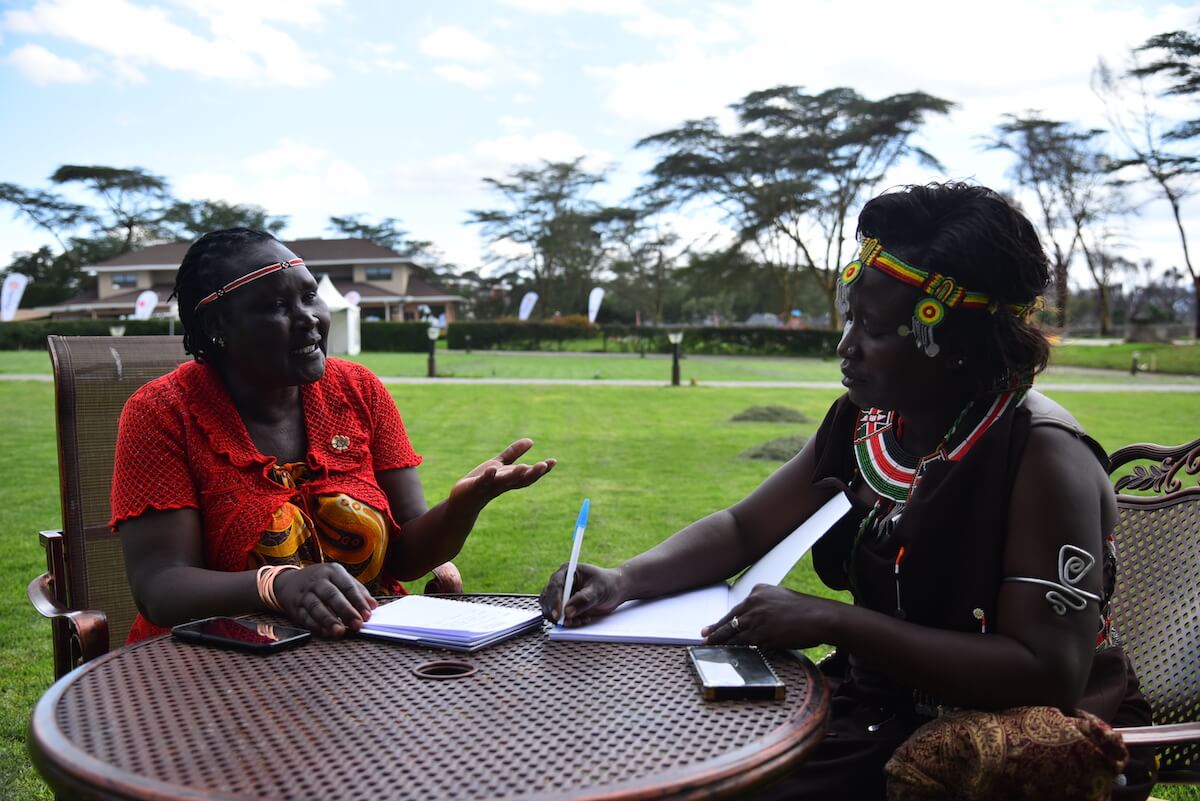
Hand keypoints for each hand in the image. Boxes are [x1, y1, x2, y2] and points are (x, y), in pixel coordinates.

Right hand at [273, 563, 377, 637]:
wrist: (289, 582)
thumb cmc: (322, 581)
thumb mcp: (340, 578)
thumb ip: (358, 591)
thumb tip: (373, 606)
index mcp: (332, 572)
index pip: (347, 586)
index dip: (358, 601)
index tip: (368, 615)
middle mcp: (317, 581)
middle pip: (332, 596)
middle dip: (346, 611)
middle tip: (357, 625)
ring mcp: (305, 594)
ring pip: (317, 607)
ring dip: (329, 621)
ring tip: (340, 632)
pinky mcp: (295, 607)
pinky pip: (305, 618)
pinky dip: (316, 626)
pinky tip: (326, 633)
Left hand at [449, 439, 555, 509]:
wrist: (463, 501)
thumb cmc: (483, 482)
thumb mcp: (500, 465)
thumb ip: (514, 453)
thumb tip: (531, 440)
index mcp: (510, 479)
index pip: (528, 475)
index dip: (541, 470)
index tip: (553, 461)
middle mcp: (503, 484)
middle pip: (520, 480)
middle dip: (533, 473)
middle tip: (544, 465)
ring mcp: (489, 486)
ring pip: (504, 481)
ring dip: (514, 475)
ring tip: (524, 466)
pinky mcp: (475, 487)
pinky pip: (483, 482)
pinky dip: (488, 476)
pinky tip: (492, 468)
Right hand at [539, 562, 627, 625]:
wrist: (615, 590)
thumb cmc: (608, 584)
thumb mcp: (599, 590)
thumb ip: (584, 599)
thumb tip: (568, 611)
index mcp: (567, 572)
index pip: (555, 586)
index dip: (554, 600)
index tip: (559, 614)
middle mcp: (561, 583)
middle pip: (547, 599)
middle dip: (556, 612)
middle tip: (568, 622)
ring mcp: (561, 596)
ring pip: (551, 610)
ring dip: (563, 619)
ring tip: (581, 620)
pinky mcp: (565, 607)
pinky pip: (560, 618)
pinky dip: (568, 622)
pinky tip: (582, 620)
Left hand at [701, 584, 835, 649]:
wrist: (820, 617)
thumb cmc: (805, 610)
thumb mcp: (781, 597)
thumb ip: (765, 603)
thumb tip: (754, 617)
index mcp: (759, 590)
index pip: (737, 607)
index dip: (725, 618)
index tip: (714, 625)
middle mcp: (754, 602)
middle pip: (730, 618)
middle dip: (716, 629)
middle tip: (704, 635)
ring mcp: (757, 618)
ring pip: (733, 632)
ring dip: (720, 641)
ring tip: (710, 645)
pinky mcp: (762, 634)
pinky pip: (744, 644)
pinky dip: (734, 649)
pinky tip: (728, 654)